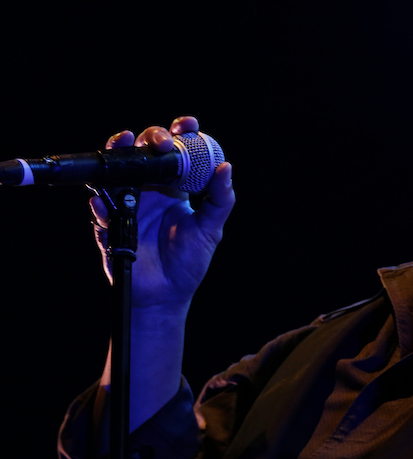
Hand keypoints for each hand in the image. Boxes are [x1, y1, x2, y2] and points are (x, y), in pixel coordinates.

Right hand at [91, 116, 234, 310]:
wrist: (166, 294)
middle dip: (150, 138)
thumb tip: (226, 167)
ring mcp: (128, 204)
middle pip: (144, 152)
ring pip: (117, 170)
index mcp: (175, 187)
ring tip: (124, 145)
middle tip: (161, 142)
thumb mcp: (210, 229)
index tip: (188, 125)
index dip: (180, 134)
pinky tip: (106, 201)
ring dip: (118, 155)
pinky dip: (101, 202)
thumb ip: (220, 200)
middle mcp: (150, 190)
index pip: (176, 153)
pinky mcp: (109, 224)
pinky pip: (101, 208)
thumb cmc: (189, 261)